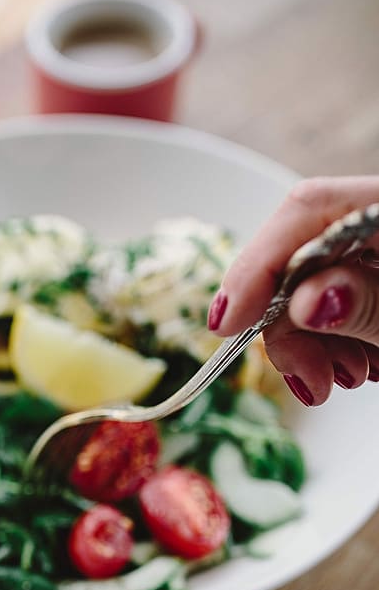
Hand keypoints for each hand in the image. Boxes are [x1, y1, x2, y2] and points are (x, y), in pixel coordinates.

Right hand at [210, 176, 378, 405]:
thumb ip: (368, 303)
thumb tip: (305, 302)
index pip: (308, 209)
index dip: (257, 264)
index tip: (225, 323)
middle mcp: (372, 220)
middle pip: (297, 255)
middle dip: (287, 325)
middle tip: (306, 377)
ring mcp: (368, 253)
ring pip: (306, 289)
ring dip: (308, 345)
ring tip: (338, 380)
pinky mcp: (366, 282)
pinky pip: (329, 308)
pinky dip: (331, 346)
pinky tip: (356, 368)